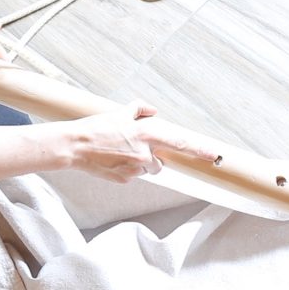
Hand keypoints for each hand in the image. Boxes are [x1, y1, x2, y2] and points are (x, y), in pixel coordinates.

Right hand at [70, 102, 219, 182]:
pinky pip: (132, 176)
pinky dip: (125, 170)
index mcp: (147, 134)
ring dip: (138, 164)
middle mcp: (144, 153)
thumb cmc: (96, 127)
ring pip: (146, 169)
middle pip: (161, 162)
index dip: (199, 150)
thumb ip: (139, 110)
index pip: (180, 142)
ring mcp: (135, 169)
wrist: (74, 146)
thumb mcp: (119, 112)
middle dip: (153, 158)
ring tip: (118, 153)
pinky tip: (111, 161)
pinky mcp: (125, 179)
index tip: (214, 155)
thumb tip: (153, 111)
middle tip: (133, 149)